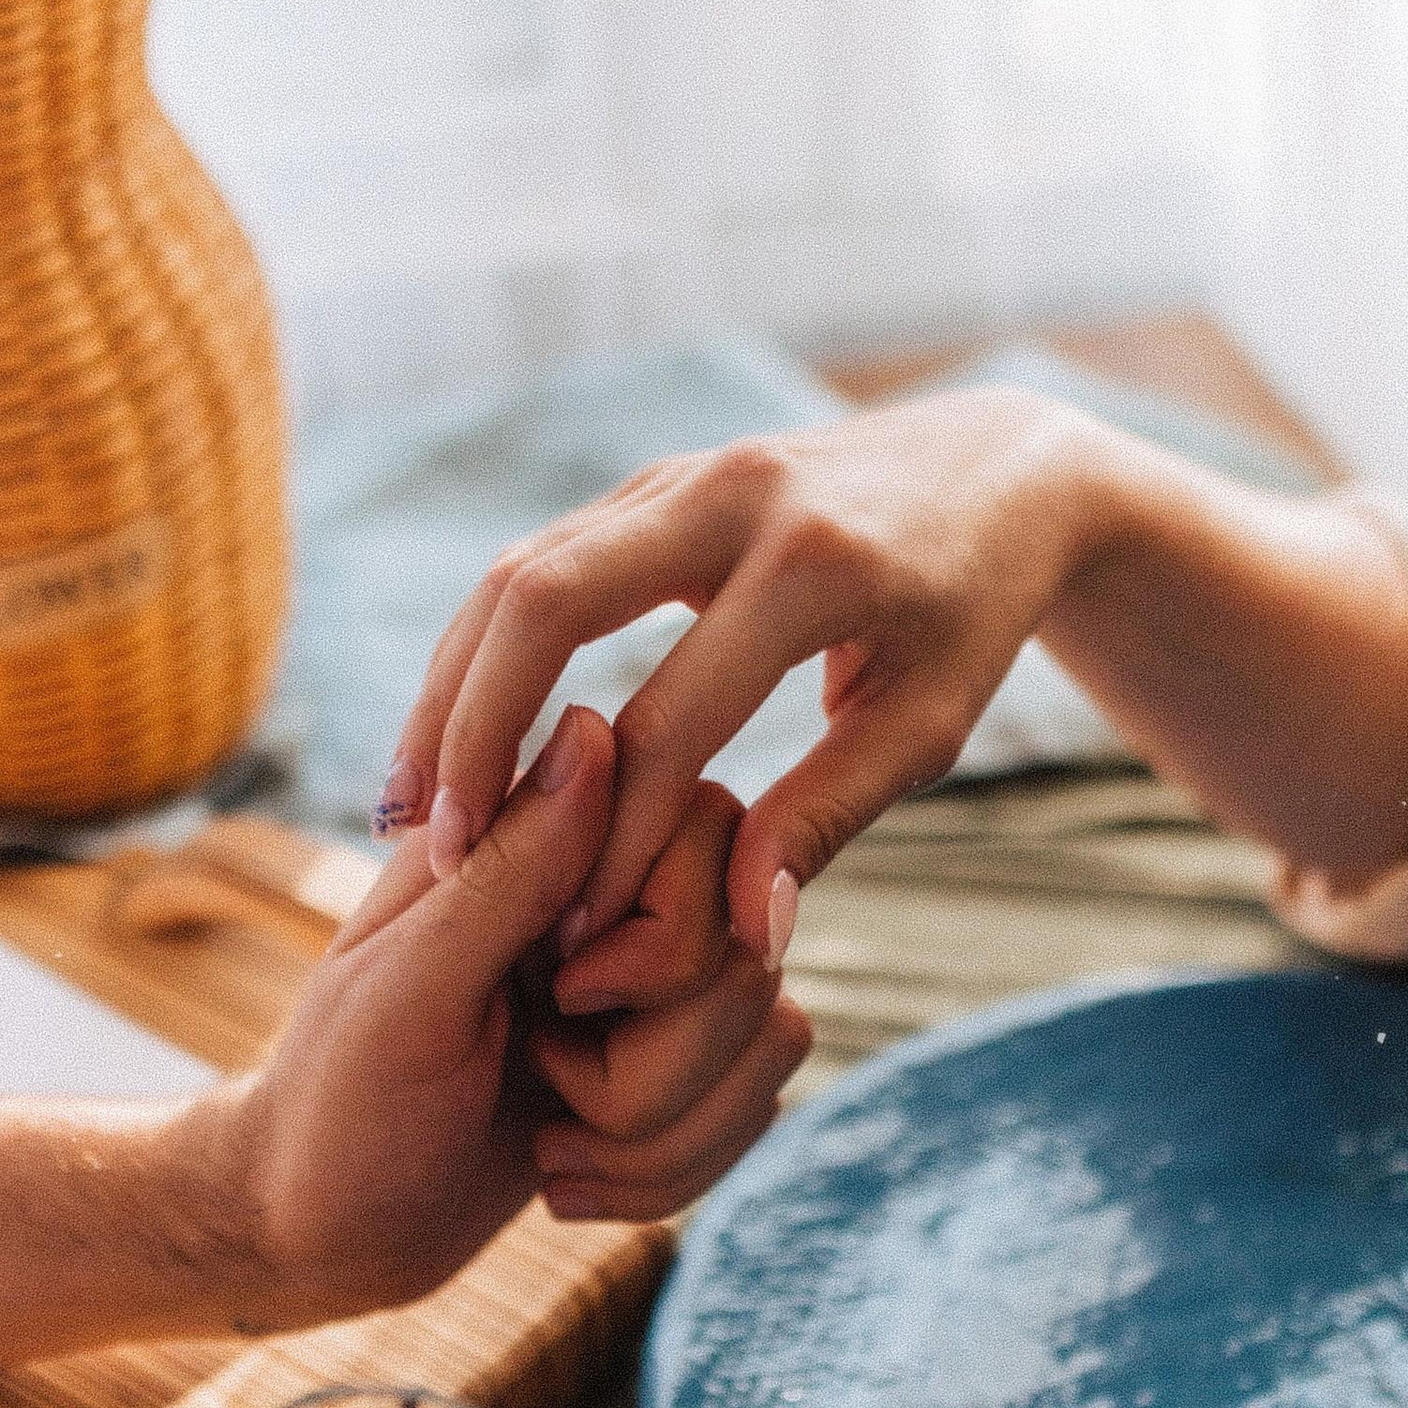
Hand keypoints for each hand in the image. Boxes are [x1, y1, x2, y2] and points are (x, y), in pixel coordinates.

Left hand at [213, 708, 809, 1323]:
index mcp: (539, 842)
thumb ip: (510, 870)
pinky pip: (757, 1105)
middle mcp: (614, 898)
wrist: (326, 1232)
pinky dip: (665, 1175)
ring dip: (657, 1135)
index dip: (659, 941)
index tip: (552, 996)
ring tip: (549, 1146)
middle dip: (652, 1069)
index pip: (707, 831)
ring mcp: (657, 986)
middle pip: (751, 951)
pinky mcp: (678, 1067)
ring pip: (772, 1034)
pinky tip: (566, 1180)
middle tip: (539, 1081)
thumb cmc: (339, 1105)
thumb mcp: (407, 991)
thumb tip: (596, 727)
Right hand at [377, 391, 1120, 970]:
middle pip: (545, 604)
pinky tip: (451, 740)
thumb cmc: (969, 617)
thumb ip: (825, 819)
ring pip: (516, 573)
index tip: (576, 938)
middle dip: (474, 734)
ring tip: (410, 809)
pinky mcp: (652, 482)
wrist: (997, 469)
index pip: (670, 723)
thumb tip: (738, 932)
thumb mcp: (926, 725)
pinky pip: (536, 563)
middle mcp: (730, 498)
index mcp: (813, 568)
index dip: (608, 842)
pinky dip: (481, 652)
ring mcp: (679, 476)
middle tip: (435, 851)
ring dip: (450, 691)